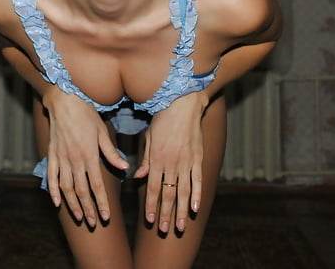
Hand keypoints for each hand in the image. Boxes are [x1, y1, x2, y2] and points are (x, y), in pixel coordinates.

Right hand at [42, 87, 128, 227]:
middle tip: (94, 223)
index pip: (96, 186)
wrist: (65, 101)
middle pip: (82, 191)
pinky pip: (51, 176)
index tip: (106, 216)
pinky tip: (57, 202)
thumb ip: (111, 153)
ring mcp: (61, 158)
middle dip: (88, 209)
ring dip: (73, 204)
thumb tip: (124, 168)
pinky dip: (53, 191)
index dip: (101, 203)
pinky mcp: (52, 155)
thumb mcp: (103, 132)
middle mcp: (74, 160)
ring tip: (79, 216)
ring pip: (67, 187)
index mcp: (89, 155)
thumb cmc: (87, 114)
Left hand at [134, 92, 206, 232]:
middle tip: (164, 230)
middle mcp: (171, 163)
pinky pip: (197, 180)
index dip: (150, 205)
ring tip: (180, 226)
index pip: (152, 188)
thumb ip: (145, 160)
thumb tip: (137, 177)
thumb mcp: (148, 138)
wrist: (182, 104)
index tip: (149, 220)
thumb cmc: (162, 120)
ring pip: (183, 192)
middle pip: (167, 194)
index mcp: (156, 159)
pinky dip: (196, 195)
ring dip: (181, 211)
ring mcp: (186, 162)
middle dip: (165, 214)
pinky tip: (195, 208)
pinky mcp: (197, 158)